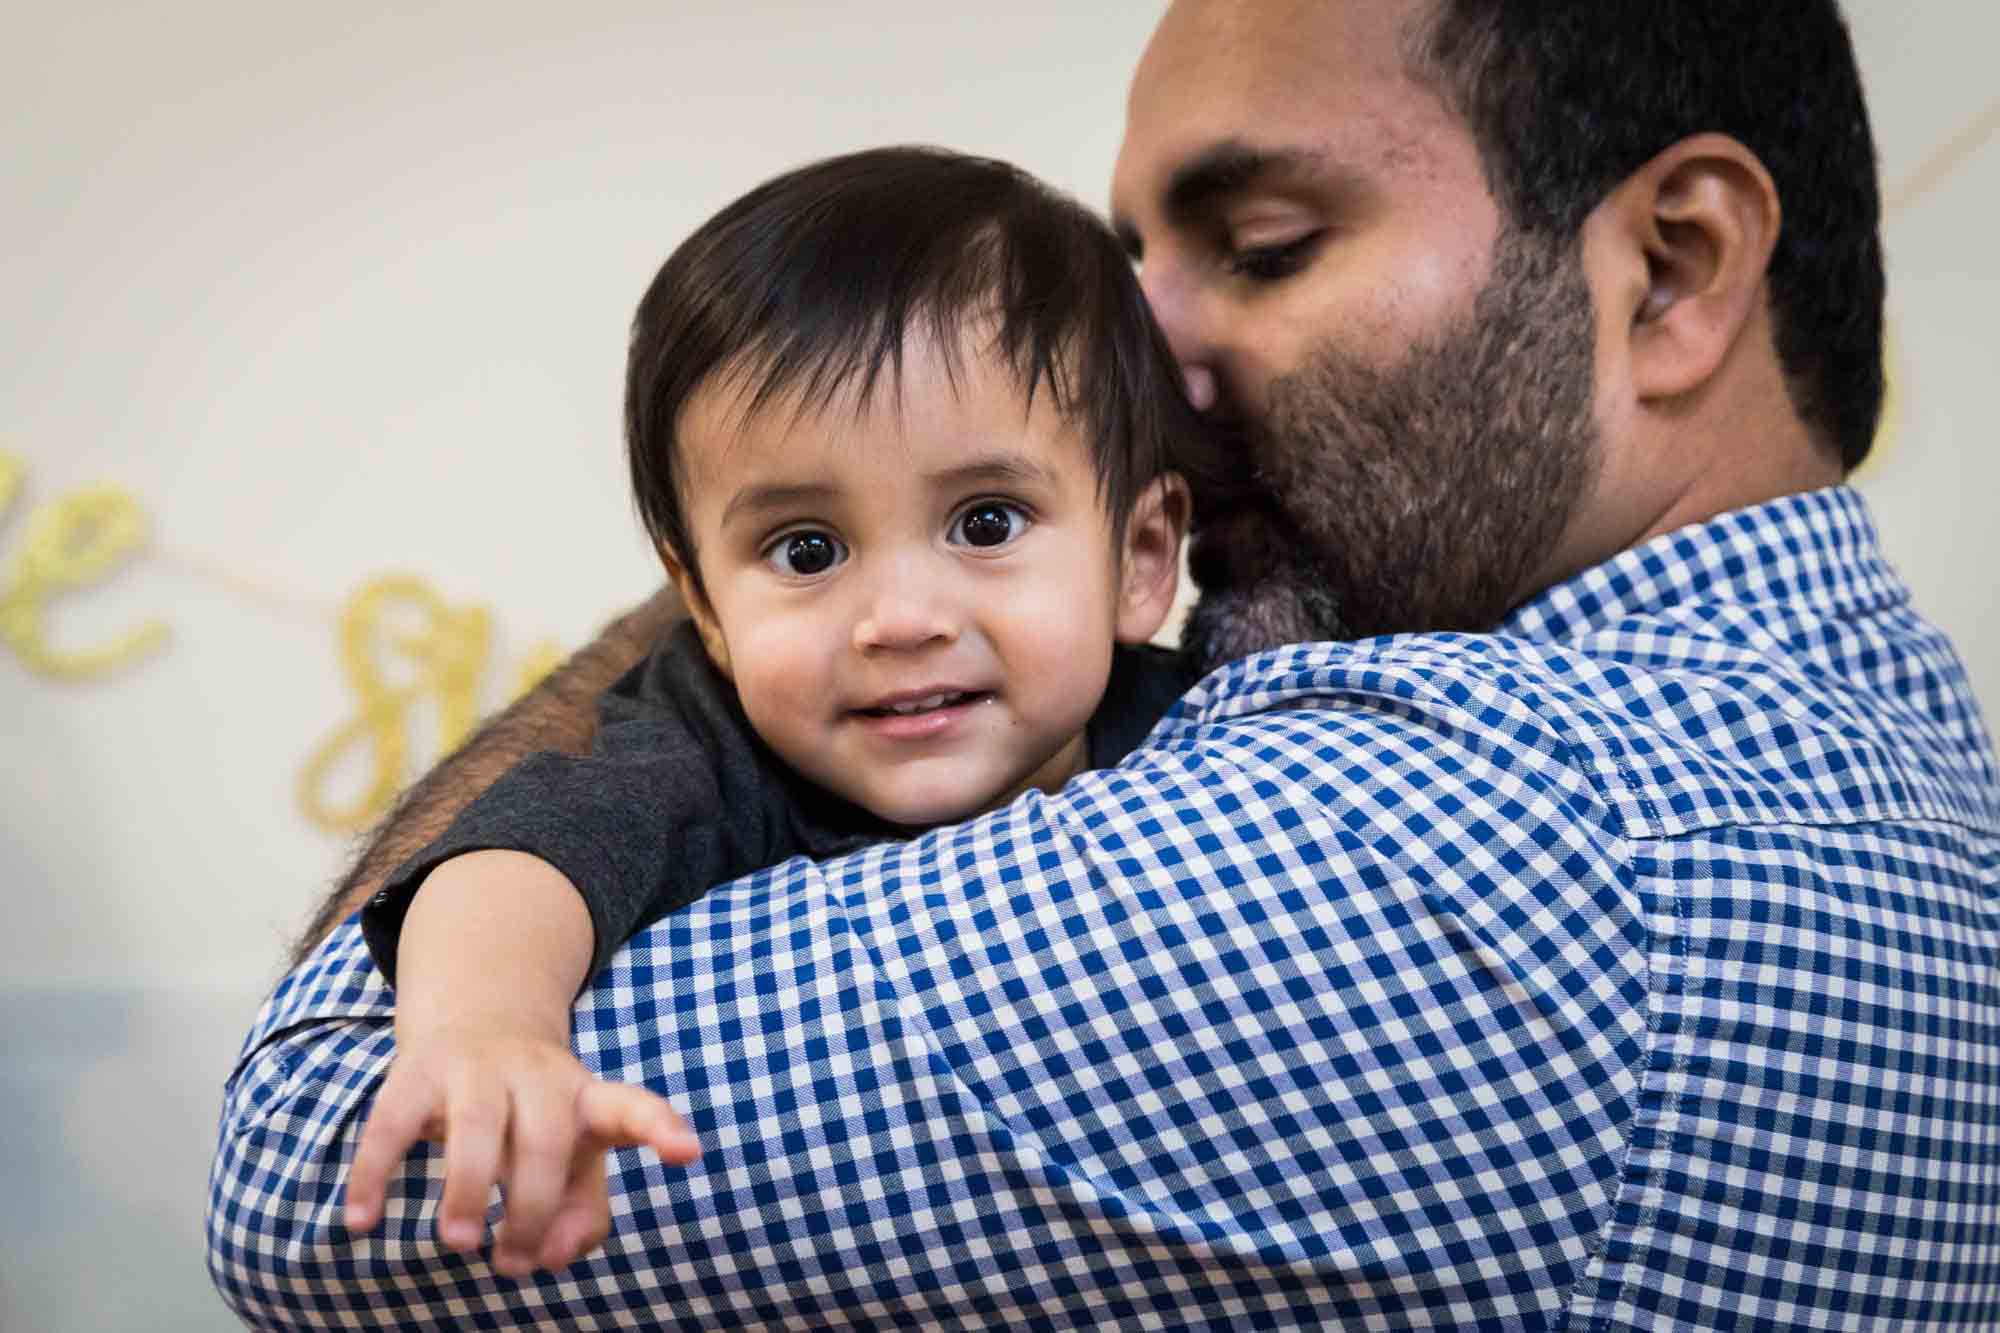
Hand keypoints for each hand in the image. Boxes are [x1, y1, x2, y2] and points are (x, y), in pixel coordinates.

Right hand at [344, 1020, 699, 1276]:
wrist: (479, 1021)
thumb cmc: (536, 1116)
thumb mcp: (573, 1156)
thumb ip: (579, 1214)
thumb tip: (549, 1258)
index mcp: (585, 1097)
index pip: (630, 1108)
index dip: (659, 1129)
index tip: (688, 1151)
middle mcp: (536, 1075)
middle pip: (544, 1138)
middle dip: (530, 1205)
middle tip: (511, 1260)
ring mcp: (475, 1067)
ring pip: (475, 1124)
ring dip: (465, 1188)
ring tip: (459, 1242)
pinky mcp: (415, 1072)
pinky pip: (390, 1123)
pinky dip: (374, 1174)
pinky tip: (363, 1221)